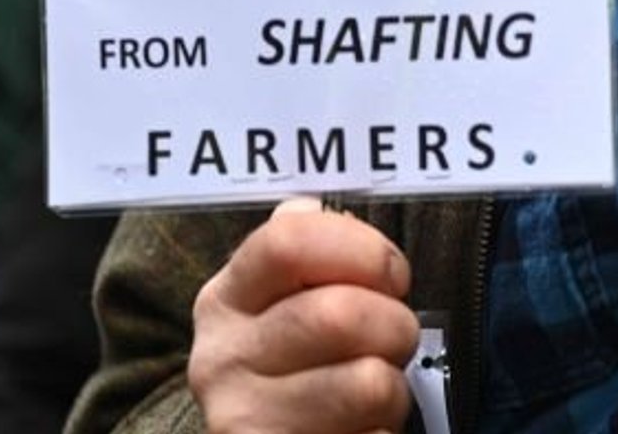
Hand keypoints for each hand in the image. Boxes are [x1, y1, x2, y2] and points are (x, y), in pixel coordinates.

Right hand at [188, 197, 420, 433]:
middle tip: (395, 338)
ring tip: (375, 391)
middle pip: (340, 315)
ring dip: (394, 387)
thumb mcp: (282, 301)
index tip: (390, 275)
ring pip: (368, 383)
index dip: (361, 249)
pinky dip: (383, 432)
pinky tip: (360, 430)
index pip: (288, 241)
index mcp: (225, 300)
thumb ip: (301, 248)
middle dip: (395, 324)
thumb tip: (310, 207)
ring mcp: (244, 421)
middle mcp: (222, 360)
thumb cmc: (294, 362)